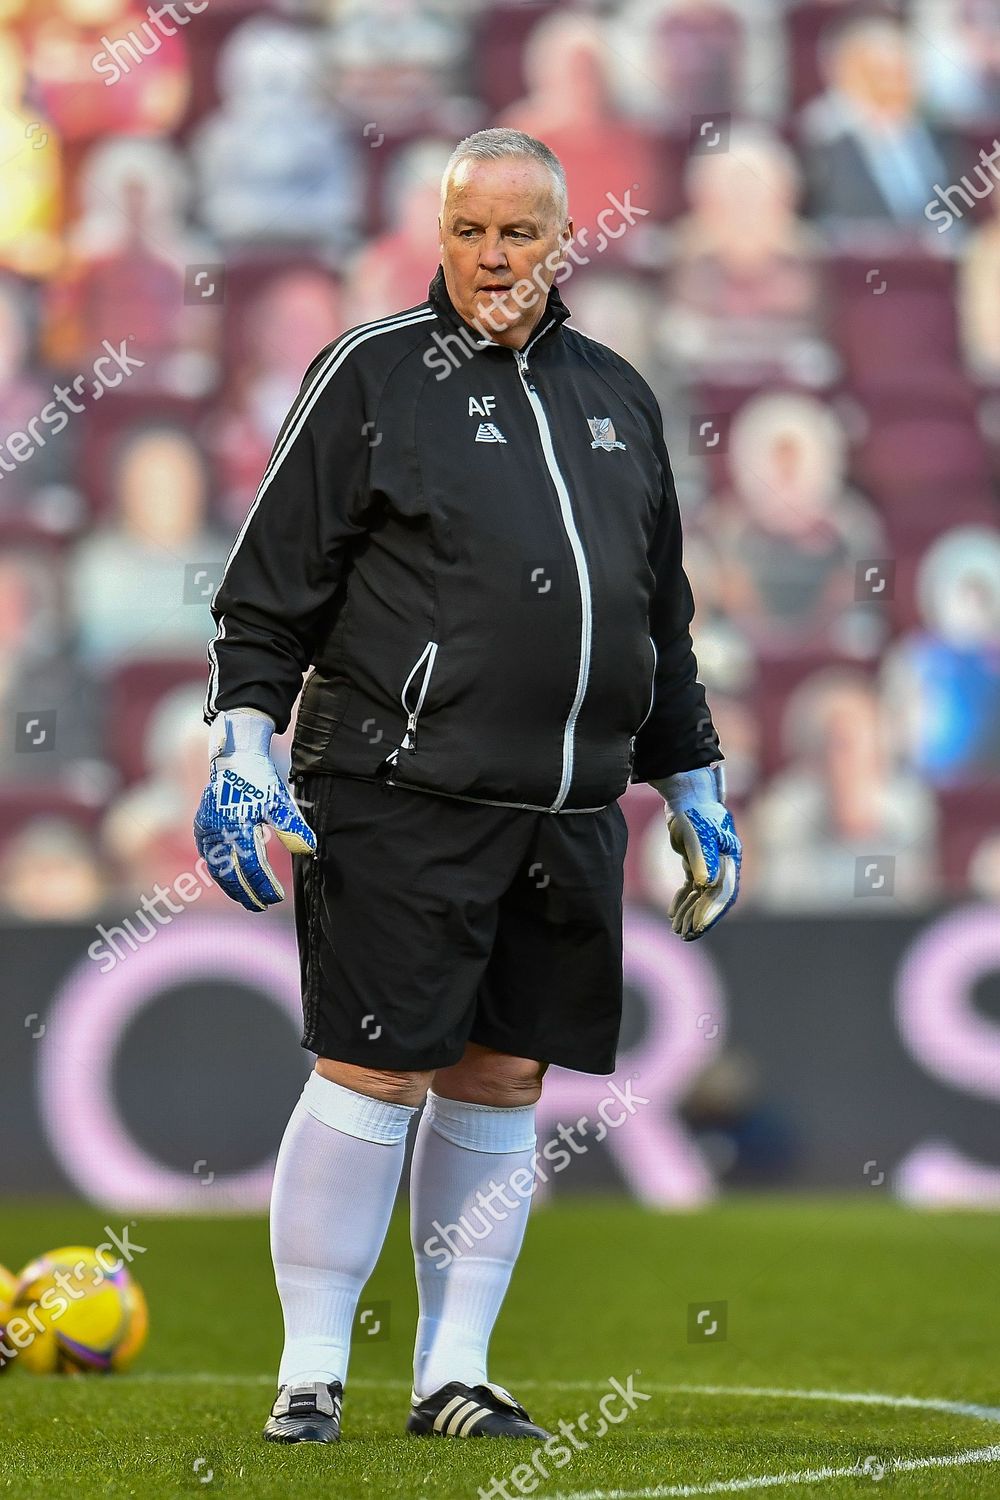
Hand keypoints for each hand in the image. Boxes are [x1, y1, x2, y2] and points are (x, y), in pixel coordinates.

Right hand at [193, 709, 315, 910]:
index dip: (264, 885)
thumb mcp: (280, 802)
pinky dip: (220, 871)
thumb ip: (293, 828)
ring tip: (247, 899)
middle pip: (232, 873)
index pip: (252, 866)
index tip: (276, 897)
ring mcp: (206, 830)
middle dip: (247, 893)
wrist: (235, 758)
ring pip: (217, 868)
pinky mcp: (200, 828)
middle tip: (262, 906)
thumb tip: (309, 850)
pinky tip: (231, 881)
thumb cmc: (260, 780)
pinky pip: (209, 857)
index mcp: (239, 825)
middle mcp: (218, 831)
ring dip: (232, 886)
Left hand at [653, 766, 740, 940]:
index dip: (711, 912)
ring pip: (701, 896)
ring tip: (676, 929)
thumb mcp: (696, 835)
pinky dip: (683, 900)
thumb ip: (701, 859)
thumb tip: (705, 886)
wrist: (687, 794)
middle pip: (714, 898)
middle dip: (700, 918)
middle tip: (684, 935)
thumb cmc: (694, 812)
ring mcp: (711, 864)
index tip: (696, 928)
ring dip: (689, 912)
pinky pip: (691, 888)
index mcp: (729, 859)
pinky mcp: (697, 863)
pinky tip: (671, 913)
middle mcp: (723, 864)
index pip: (723, 892)